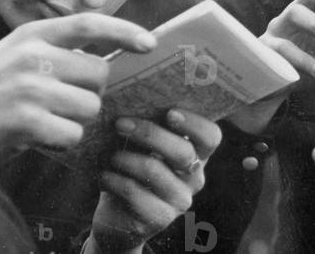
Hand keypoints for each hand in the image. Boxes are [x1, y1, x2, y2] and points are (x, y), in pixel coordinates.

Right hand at [0, 14, 156, 160]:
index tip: (151, 43)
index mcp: (33, 36)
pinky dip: (62, 142)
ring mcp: (29, 88)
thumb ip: (57, 51)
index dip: (125, 31)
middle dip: (90, 93)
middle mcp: (33, 56)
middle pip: (100, 75)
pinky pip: (72, 134)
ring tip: (44, 120)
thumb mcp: (16, 54)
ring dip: (75, 121)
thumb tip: (111, 58)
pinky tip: (38, 137)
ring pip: (89, 107)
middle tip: (62, 103)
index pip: (89, 24)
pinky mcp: (25, 121)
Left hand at [90, 108, 221, 252]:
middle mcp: (195, 177)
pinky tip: (103, 175)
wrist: (119, 215)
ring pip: (156, 172)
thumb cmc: (133, 167)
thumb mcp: (145, 146)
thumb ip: (151, 124)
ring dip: (127, 158)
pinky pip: (136, 194)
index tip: (169, 112)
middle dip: (150, 134)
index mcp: (198, 153)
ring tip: (109, 154)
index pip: (211, 136)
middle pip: (183, 152)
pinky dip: (115, 181)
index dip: (194, 123)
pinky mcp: (159, 218)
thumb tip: (136, 95)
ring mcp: (180, 200)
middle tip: (120, 123)